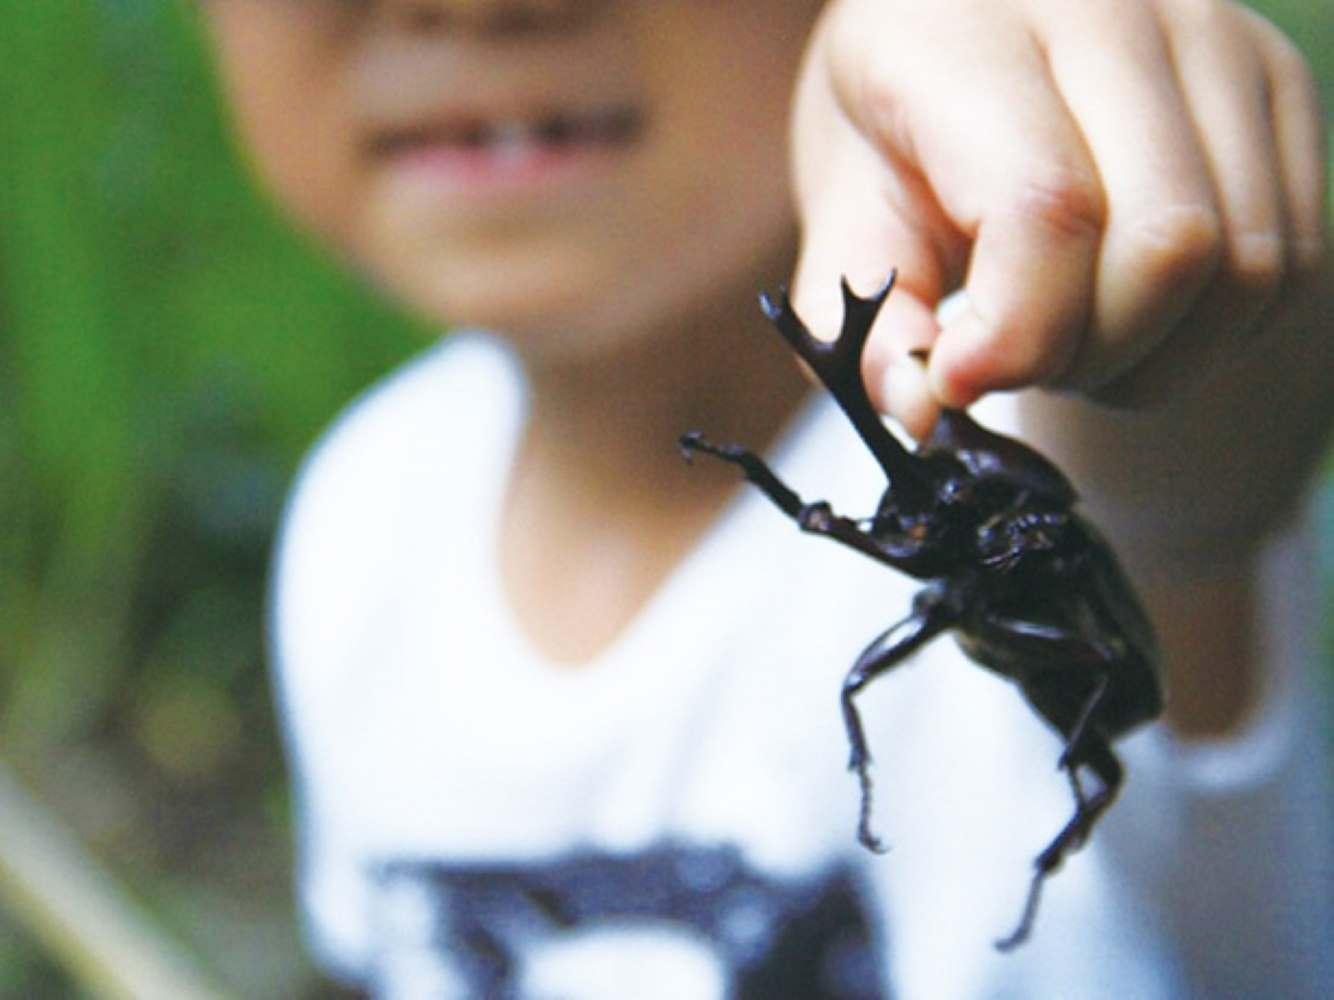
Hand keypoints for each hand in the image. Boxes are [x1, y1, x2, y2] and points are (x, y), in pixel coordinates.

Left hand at [790, 0, 1326, 438]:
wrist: (963, 24)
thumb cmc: (895, 121)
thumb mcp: (848, 212)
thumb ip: (868, 320)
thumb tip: (918, 412)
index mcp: (973, 36)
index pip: (1047, 209)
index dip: (1016, 335)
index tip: (959, 381)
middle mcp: (1117, 11)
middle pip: (1170, 247)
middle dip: (1091, 356)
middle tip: (1018, 357)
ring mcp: (1219, 41)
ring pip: (1248, 265)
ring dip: (1157, 355)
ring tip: (1072, 337)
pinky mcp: (1278, 85)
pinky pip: (1292, 259)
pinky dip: (1215, 333)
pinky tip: (1135, 320)